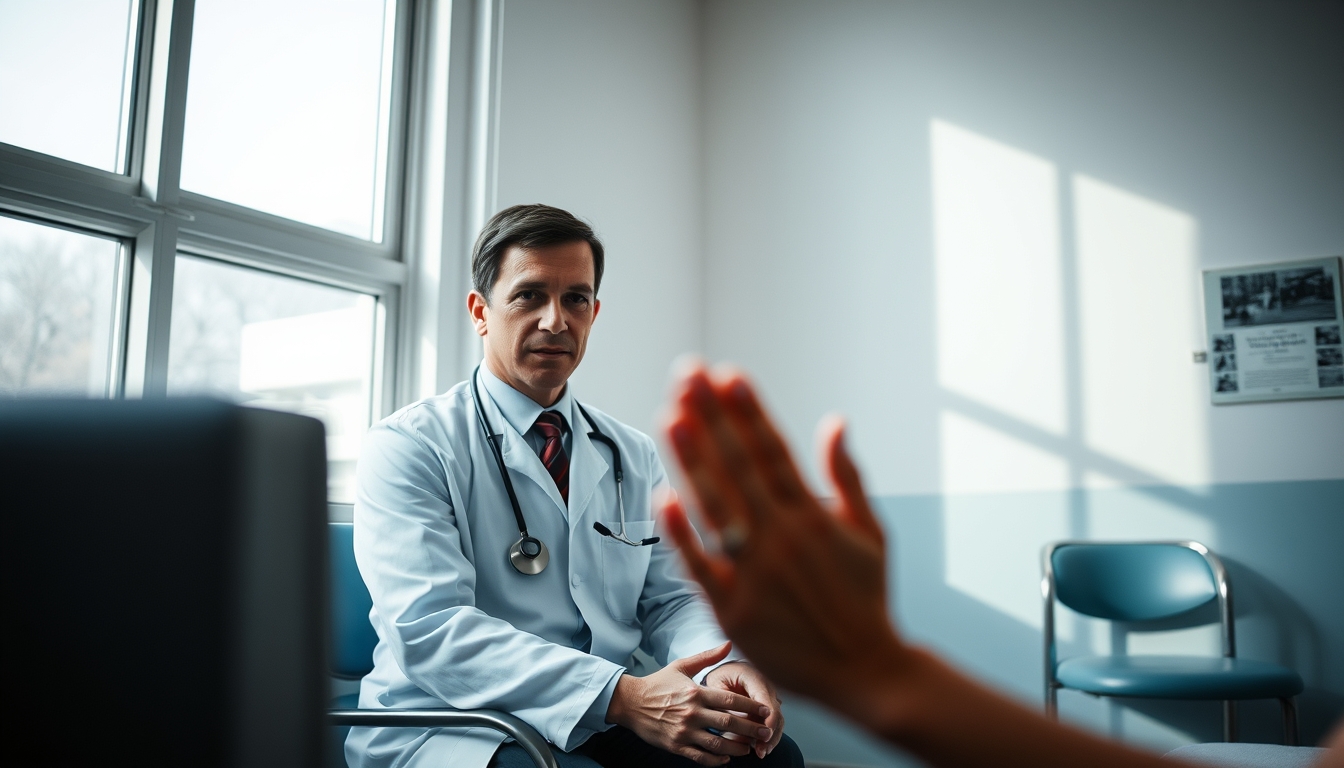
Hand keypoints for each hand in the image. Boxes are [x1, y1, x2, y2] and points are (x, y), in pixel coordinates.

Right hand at [607, 641, 775, 765]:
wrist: (630, 702)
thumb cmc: (658, 683)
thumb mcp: (682, 666)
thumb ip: (707, 657)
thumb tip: (730, 643)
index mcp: (696, 692)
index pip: (730, 700)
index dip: (751, 706)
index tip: (766, 711)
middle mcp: (692, 713)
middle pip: (729, 723)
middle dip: (751, 729)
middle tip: (767, 733)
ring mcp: (684, 731)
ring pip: (717, 745)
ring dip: (737, 748)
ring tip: (750, 748)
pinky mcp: (676, 746)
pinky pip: (701, 758)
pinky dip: (716, 761)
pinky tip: (726, 760)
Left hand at [660, 365, 908, 719]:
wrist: (868, 671)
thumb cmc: (867, 599)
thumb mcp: (871, 532)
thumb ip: (846, 475)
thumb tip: (834, 421)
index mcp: (813, 514)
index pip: (773, 450)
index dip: (748, 410)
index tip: (727, 373)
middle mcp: (782, 536)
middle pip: (738, 466)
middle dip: (711, 417)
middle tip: (687, 374)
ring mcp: (756, 571)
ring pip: (716, 505)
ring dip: (692, 459)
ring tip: (672, 415)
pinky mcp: (734, 608)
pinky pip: (701, 565)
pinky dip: (682, 533)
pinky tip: (663, 495)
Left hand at [704, 662, 783, 758]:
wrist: (724, 672)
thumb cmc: (718, 679)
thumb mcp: (716, 688)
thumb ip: (727, 706)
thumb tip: (739, 729)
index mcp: (752, 675)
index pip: (764, 697)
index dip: (768, 718)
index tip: (764, 735)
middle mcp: (765, 684)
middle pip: (775, 710)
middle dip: (770, 732)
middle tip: (761, 750)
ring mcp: (769, 695)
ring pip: (777, 718)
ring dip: (771, 737)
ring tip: (761, 752)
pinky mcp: (768, 706)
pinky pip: (772, 722)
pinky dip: (768, 736)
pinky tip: (761, 748)